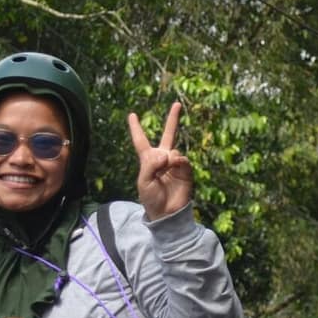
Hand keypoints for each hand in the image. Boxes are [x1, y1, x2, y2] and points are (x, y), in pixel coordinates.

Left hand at [127, 101, 195, 221]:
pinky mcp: (185, 170)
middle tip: (177, 104)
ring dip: (167, 159)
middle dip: (173, 119)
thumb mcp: (143, 182)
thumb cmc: (151, 199)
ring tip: (164, 171)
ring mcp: (174, 163)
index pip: (141, 140)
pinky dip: (176, 161)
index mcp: (147, 160)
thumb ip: (150, 165)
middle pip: (167, 134)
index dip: (136, 128)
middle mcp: (162, 159)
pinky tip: (173, 166)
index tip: (132, 114)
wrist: (167, 213)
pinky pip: (181, 158)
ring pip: (172, 150)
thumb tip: (166, 154)